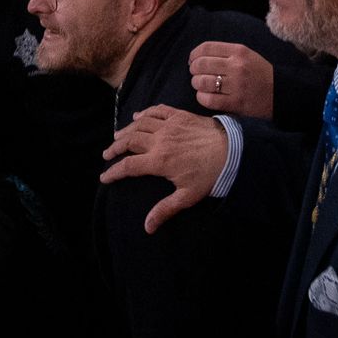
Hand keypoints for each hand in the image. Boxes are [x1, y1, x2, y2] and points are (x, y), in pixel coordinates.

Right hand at [101, 104, 227, 233]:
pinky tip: (139, 116)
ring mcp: (170, 126)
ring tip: (118, 136)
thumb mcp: (187, 196)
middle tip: (106, 153)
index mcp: (159, 161)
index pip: (128, 166)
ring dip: (126, 130)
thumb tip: (147, 227)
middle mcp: (160, 140)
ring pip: (140, 124)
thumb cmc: (210, 175)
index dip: (113, 171)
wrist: (233, 150)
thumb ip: (165, 209)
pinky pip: (158, 110)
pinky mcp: (180, 115)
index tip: (104, 177)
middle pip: (129, 141)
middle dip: (115, 148)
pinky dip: (146, 112)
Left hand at [189, 41, 273, 119]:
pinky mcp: (236, 103)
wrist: (281, 94)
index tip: (192, 60)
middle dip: (194, 70)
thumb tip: (198, 57)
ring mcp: (236, 85)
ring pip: (203, 82)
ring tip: (200, 85)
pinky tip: (204, 96)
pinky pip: (209, 100)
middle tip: (195, 74)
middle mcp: (237, 66)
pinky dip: (201, 98)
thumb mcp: (247, 55)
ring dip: (196, 84)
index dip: (194, 54)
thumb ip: (226, 53)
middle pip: (202, 64)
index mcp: (239, 51)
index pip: (207, 47)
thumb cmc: (260, 74)